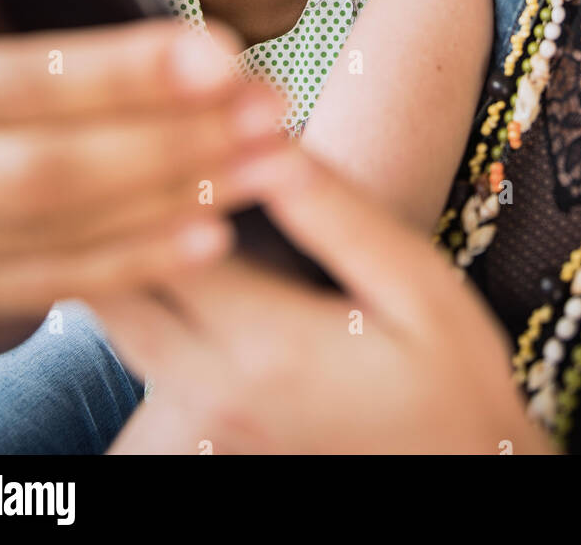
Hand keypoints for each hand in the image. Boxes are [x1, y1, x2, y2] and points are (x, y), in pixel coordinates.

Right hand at [0, 0, 283, 358]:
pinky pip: (63, 283)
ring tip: (273, 159)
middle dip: (173, 138)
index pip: (19, 84)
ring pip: (66, 229)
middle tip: (271, 107)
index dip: (120, 73)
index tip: (223, 54)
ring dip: (180, 193)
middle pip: (50, 169)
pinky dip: (142, 259)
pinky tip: (218, 230)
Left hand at [95, 145, 555, 455]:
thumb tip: (268, 141)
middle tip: (135, 132)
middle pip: (112, 285)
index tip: (177, 103)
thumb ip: (335, 217)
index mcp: (266, 345)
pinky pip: (138, 357)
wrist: (468, 479)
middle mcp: (212, 390)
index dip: (160, 161)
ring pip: (112, 325)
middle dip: (113, 202)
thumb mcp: (416, 286)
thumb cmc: (454, 379)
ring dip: (116, 250)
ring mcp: (200, 423)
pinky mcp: (202, 436)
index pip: (168, 234)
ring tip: (140, 183)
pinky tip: (164, 253)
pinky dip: (136, 298)